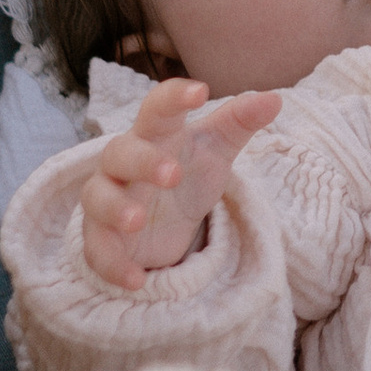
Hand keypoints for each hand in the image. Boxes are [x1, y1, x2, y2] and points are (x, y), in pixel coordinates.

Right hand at [81, 78, 279, 290]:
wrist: (165, 220)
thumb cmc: (187, 171)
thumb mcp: (216, 150)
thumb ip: (239, 122)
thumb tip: (274, 98)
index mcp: (154, 134)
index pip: (158, 107)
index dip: (175, 97)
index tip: (202, 91)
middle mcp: (122, 163)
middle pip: (119, 152)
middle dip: (142, 162)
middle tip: (173, 175)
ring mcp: (107, 200)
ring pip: (96, 197)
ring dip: (114, 208)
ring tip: (138, 220)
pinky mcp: (102, 239)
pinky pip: (97, 251)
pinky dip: (113, 265)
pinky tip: (137, 279)